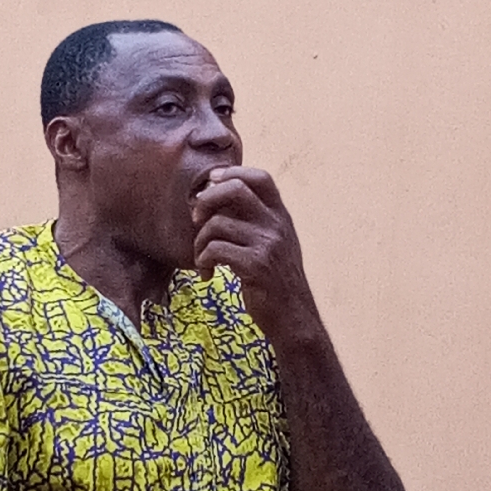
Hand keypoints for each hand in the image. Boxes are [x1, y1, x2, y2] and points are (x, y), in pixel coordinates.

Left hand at [192, 166, 319, 341]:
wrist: (294, 318)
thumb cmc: (276, 282)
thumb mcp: (275, 245)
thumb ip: (256, 222)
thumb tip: (217, 198)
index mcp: (281, 216)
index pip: (260, 177)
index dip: (231, 172)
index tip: (210, 182)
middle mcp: (277, 225)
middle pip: (235, 189)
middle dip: (206, 199)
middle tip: (196, 219)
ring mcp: (268, 244)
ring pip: (217, 224)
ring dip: (199, 242)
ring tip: (202, 259)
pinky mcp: (256, 266)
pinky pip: (215, 250)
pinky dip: (203, 261)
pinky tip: (207, 274)